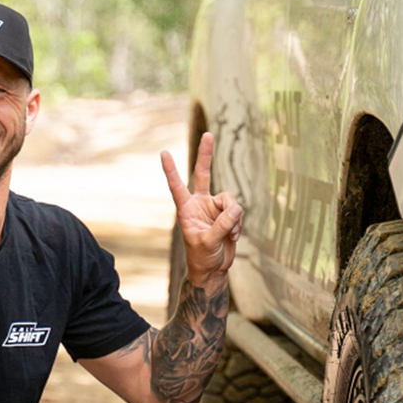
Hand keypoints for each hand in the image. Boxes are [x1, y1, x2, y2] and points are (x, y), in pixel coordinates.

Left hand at [161, 132, 241, 285]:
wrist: (214, 269)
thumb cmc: (202, 257)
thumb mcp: (208, 242)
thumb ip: (221, 225)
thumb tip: (235, 209)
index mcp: (186, 209)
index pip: (177, 186)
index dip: (171, 170)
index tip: (164, 153)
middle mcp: (200, 204)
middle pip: (204, 173)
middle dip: (206, 154)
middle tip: (208, 134)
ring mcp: (214, 207)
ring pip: (230, 199)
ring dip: (233, 217)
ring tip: (229, 234)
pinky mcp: (227, 214)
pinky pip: (238, 210)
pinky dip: (238, 224)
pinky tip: (233, 236)